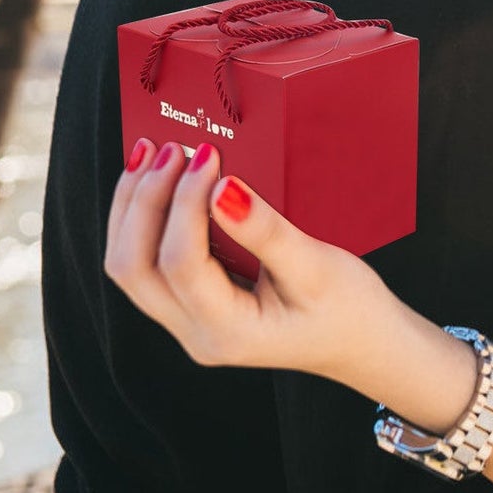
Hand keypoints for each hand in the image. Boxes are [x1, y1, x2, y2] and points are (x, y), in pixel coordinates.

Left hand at [104, 138, 396, 387]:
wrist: (361, 343)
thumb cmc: (347, 309)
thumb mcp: (315, 267)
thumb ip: (265, 232)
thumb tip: (223, 190)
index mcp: (226, 331)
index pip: (181, 263)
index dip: (185, 202)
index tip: (206, 155)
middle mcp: (194, 334)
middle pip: (135, 268)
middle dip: (143, 201)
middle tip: (169, 149)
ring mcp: (187, 324)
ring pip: (131, 267)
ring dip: (133, 208)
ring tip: (150, 155)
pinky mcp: (190, 306)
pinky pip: (147, 265)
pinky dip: (144, 220)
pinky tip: (156, 184)